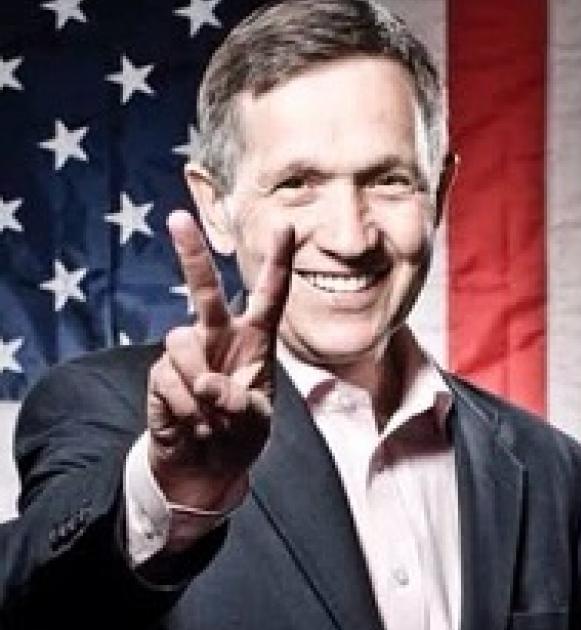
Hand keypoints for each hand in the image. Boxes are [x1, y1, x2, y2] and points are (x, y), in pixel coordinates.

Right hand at [146, 210, 294, 510]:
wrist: (204, 467)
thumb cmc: (240, 436)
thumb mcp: (256, 423)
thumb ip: (240, 403)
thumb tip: (206, 382)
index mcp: (255, 341)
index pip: (269, 297)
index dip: (278, 263)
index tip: (286, 226)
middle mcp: (219, 338)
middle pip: (205, 290)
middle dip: (192, 254)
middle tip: (176, 218)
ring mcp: (188, 354)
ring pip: (182, 341)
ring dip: (200, 386)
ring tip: (211, 417)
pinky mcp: (161, 375)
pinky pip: (170, 380)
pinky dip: (187, 409)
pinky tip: (194, 424)